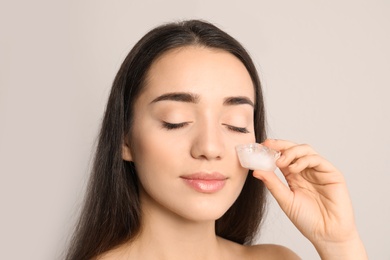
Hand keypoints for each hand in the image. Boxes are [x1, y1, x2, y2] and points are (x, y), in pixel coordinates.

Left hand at [253, 139, 366, 258]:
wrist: (327, 235)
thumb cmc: (307, 220)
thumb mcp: (285, 200)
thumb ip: (272, 184)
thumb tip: (255, 170)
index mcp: (294, 176)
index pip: (282, 156)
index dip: (272, 150)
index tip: (260, 147)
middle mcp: (306, 171)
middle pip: (294, 149)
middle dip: (280, 145)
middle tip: (268, 146)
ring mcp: (319, 171)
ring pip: (305, 150)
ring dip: (291, 152)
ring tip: (280, 162)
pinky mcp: (332, 174)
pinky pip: (317, 160)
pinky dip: (303, 160)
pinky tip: (293, 168)